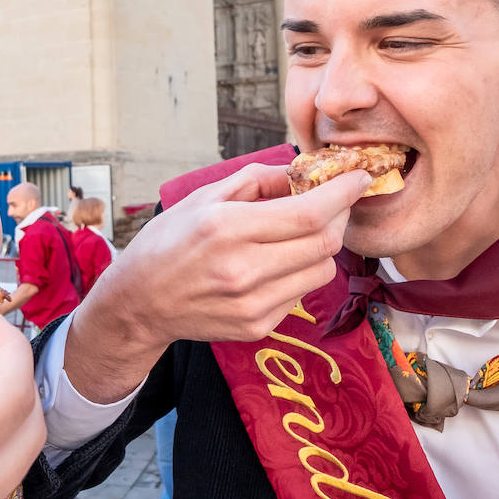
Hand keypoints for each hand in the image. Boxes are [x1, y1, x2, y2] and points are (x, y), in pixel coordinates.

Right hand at [65, 164, 369, 402]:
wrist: (138, 302)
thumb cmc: (167, 243)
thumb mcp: (202, 198)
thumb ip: (256, 180)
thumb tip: (301, 171)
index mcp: (227, 228)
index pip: (309, 212)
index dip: (344, 193)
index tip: (360, 177)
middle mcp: (243, 270)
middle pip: (325, 242)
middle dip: (340, 216)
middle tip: (335, 202)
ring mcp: (252, 303)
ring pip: (322, 270)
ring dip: (323, 246)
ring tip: (300, 234)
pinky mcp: (257, 326)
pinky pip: (301, 293)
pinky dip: (300, 272)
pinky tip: (275, 264)